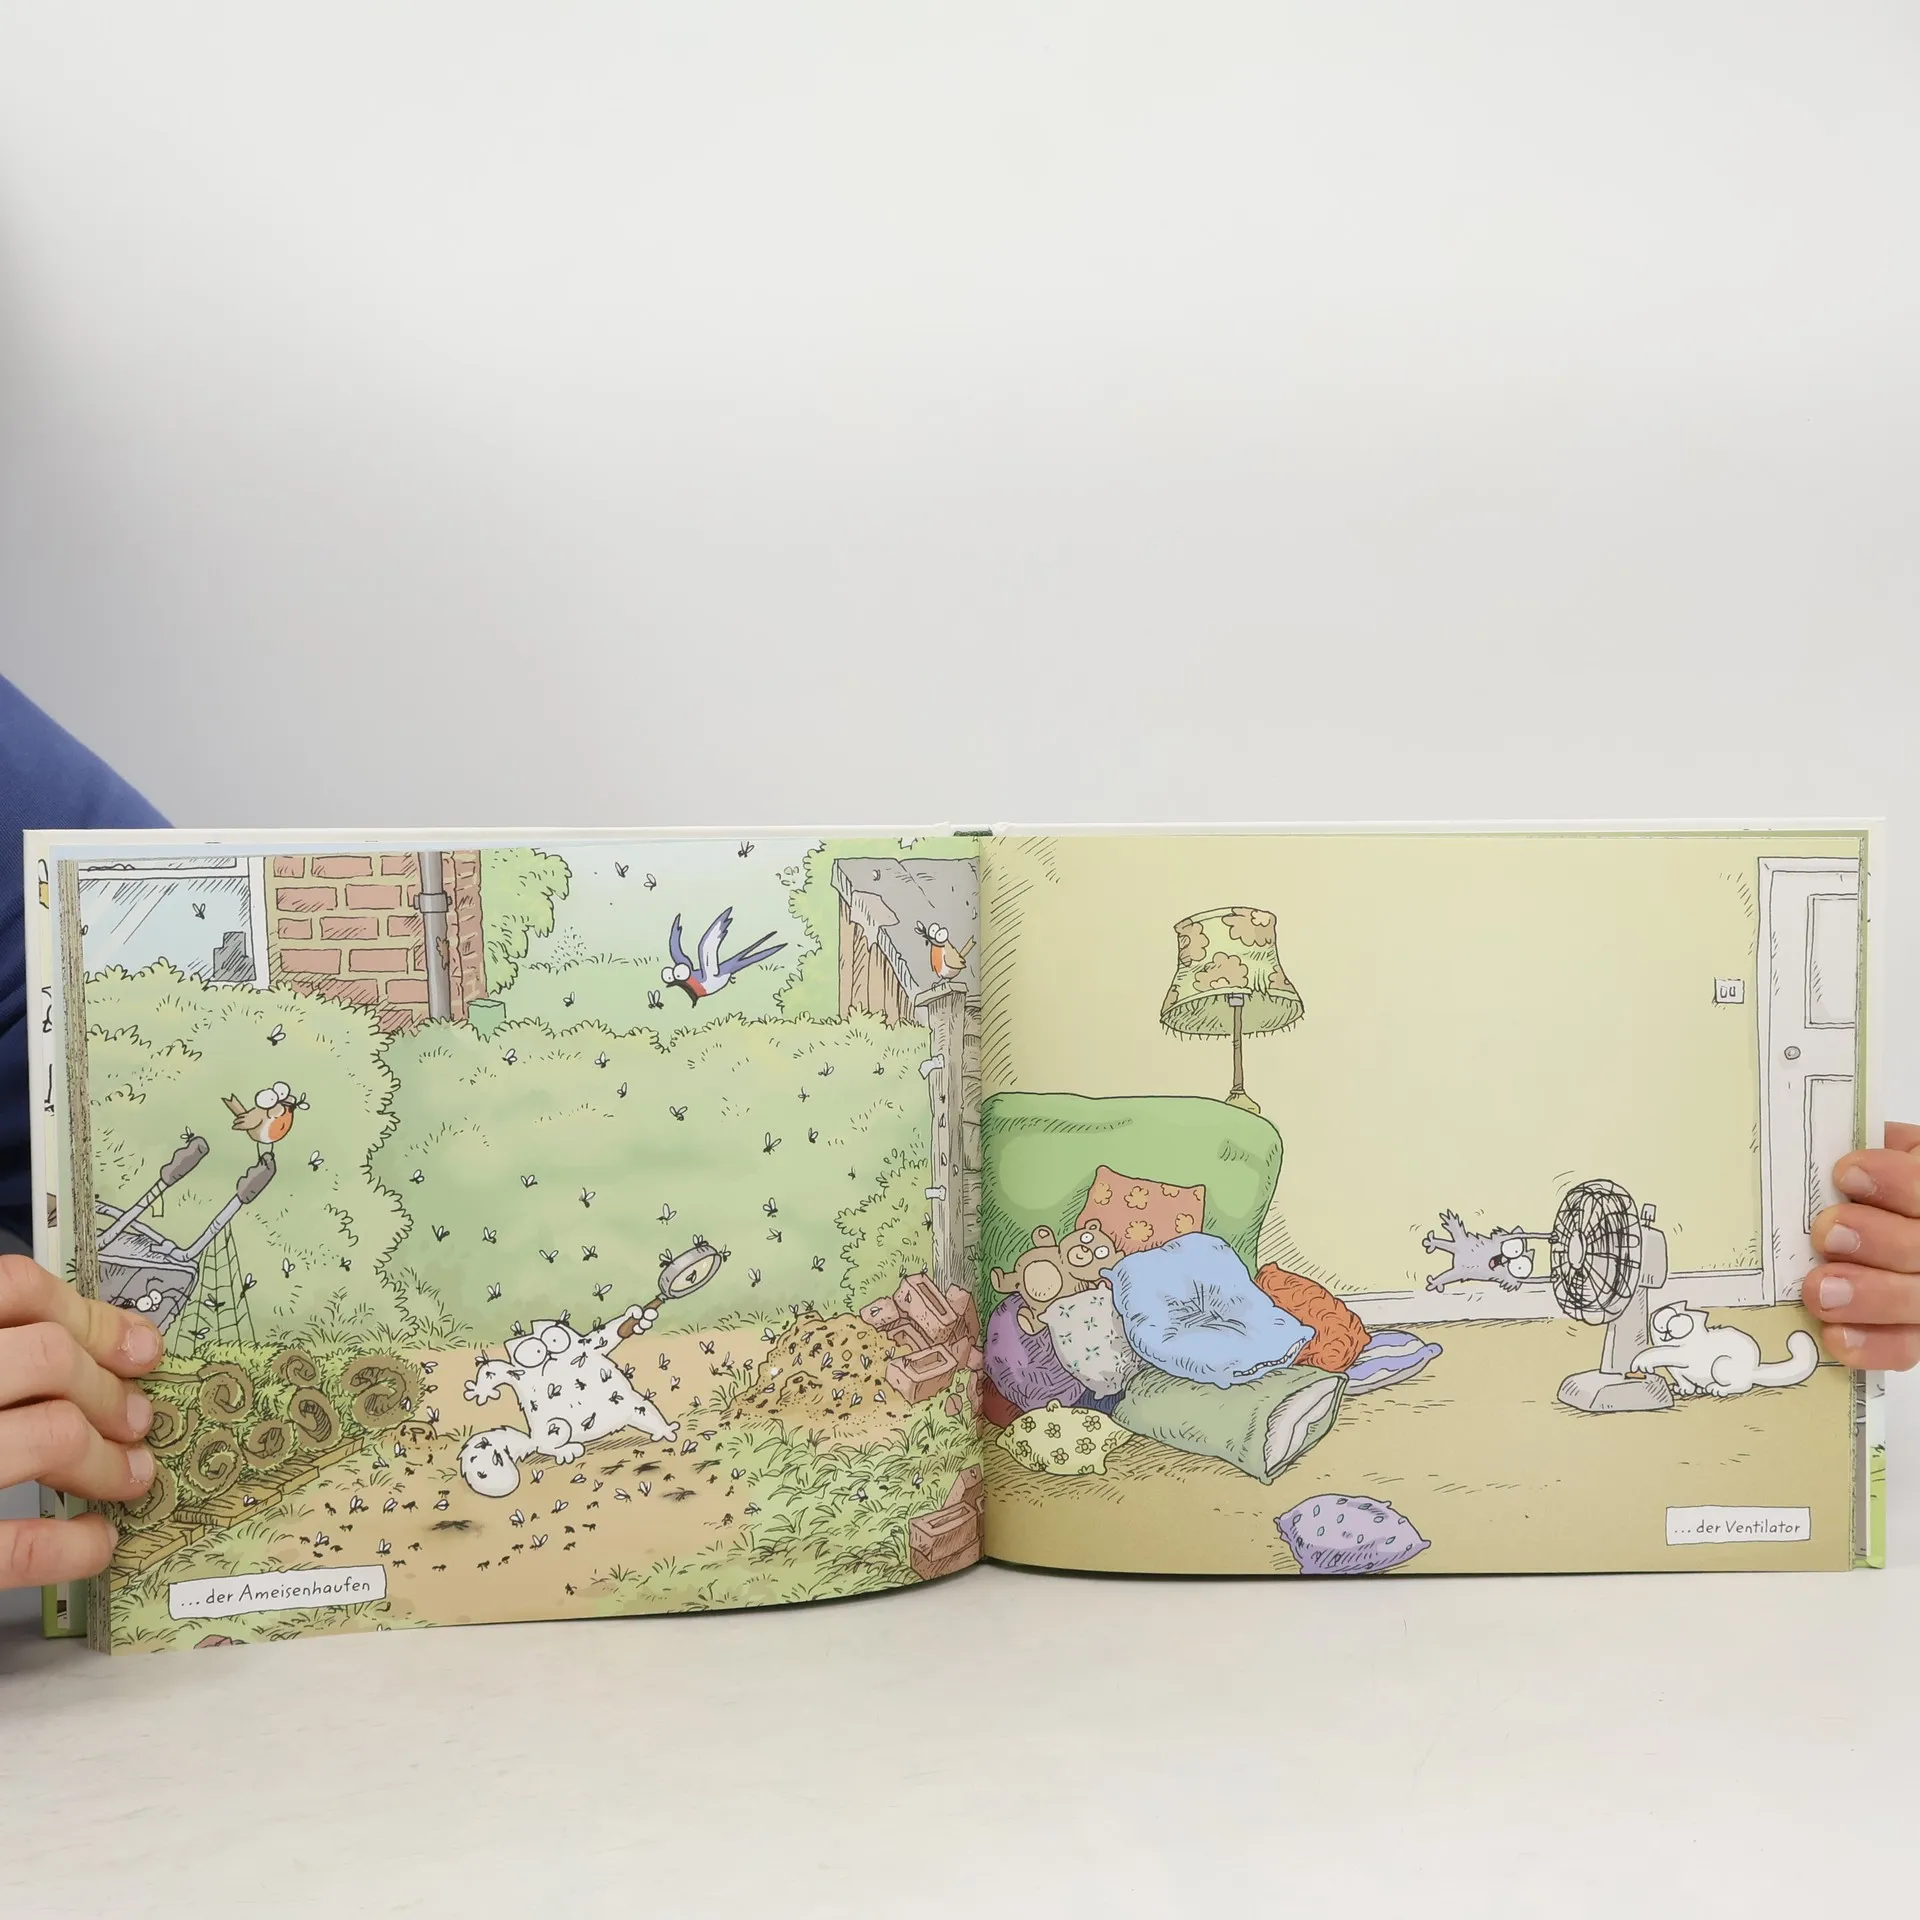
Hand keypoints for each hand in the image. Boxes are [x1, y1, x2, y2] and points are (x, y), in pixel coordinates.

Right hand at [2, 1255, 162, 1587]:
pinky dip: (68, 1547)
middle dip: (109, 1390)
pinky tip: (95, 1544)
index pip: (13, 1289)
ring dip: (106, 1459)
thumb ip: (0, 1351)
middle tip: (142, 1420)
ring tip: (133, 1477)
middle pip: (45, 1358)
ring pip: (47, 1434)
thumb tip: (98, 1352)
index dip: (90, 1317)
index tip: (144, 1348)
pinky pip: (12, 1544)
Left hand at [1803, 1123, 1919, 1369]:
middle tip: (1827, 1233)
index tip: (1846, 1173)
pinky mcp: (1916, 1330)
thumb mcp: (1881, 1153)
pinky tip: (1836, 1336)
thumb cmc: (1872, 1183)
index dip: (1897, 1181)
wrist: (1884, 1222)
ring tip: (1820, 1289)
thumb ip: (1871, 1149)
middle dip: (1880, 1240)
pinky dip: (1872, 1345)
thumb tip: (1831, 1148)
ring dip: (1871, 1295)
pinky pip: (1907, 1347)